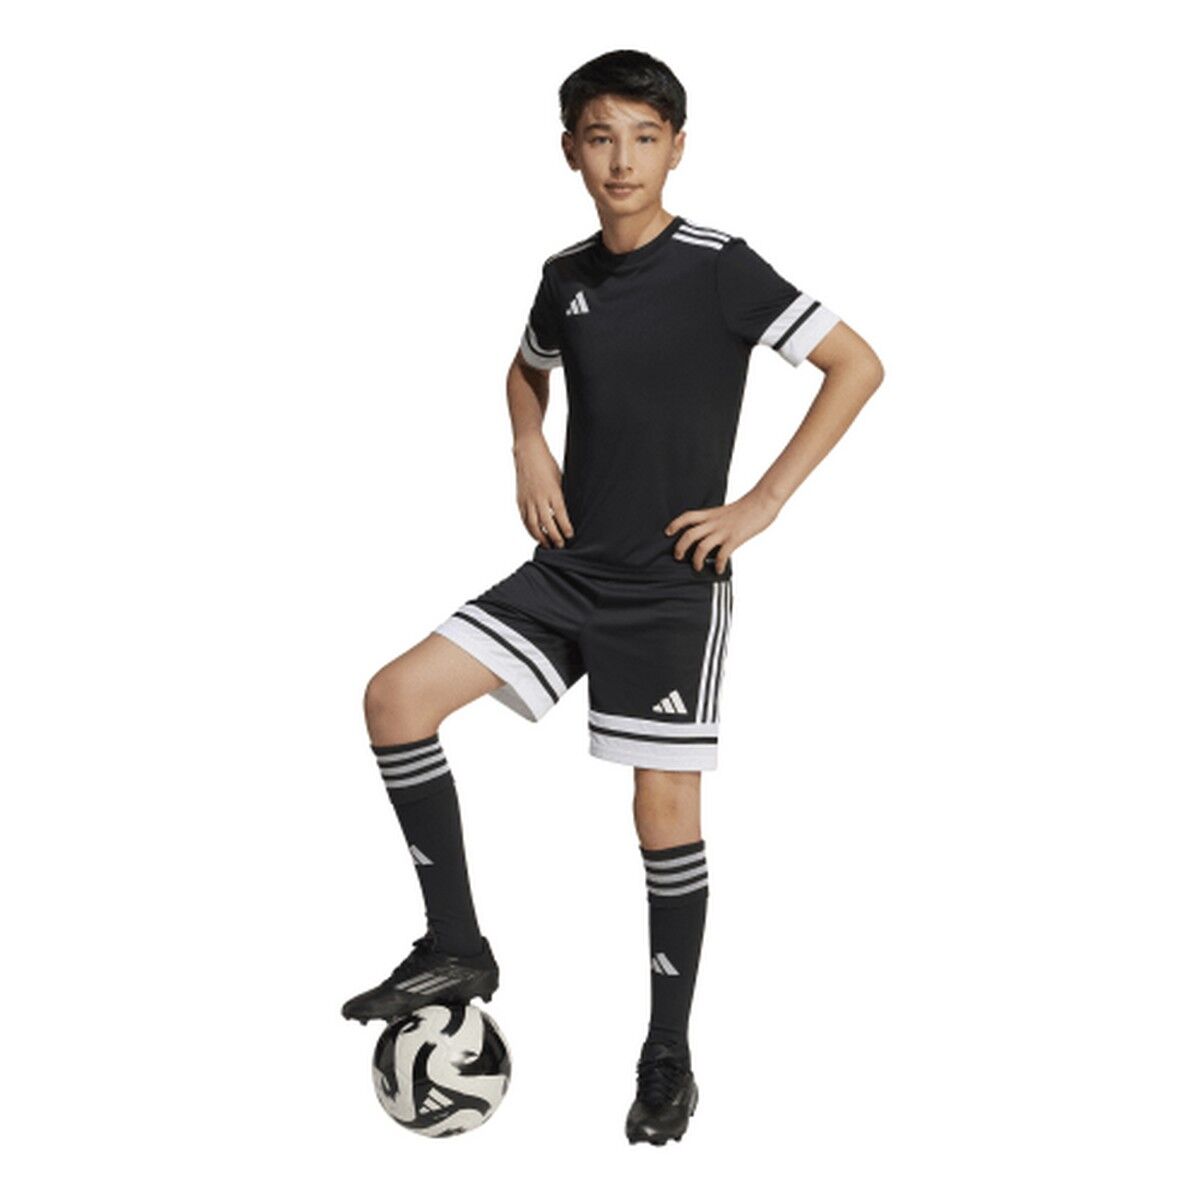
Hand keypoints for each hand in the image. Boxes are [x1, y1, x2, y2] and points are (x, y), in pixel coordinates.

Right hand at [513, 435, 573, 547]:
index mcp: (552, 491)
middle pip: (547, 523)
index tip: (570, 535)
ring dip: (541, 537)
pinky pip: (525, 520)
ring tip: (548, 545)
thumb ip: (562, 495)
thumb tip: (568, 512)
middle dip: (554, 537)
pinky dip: (530, 530)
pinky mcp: (520, 500)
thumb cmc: (547, 463)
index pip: (560, 515)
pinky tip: (536, 535)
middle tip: (561, 545)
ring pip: (533, 525)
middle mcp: (539, 497)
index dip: (565, 527)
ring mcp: (528, 500)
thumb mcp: (560, 478)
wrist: (528, 452)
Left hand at [664, 491, 779, 573]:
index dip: (675, 524)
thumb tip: (711, 531)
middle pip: (689, 534)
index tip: (667, 532)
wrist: (763, 500)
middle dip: (680, 547)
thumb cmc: (748, 506)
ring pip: (701, 547)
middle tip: (678, 557)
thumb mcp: (726, 511)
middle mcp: (714, 522)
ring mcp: (724, 531)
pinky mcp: (735, 538)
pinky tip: (718, 569)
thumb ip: (716, 520)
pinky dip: (718, 565)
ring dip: (696, 560)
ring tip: (697, 567)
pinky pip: (722, 555)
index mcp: (711, 514)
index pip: (687, 516)